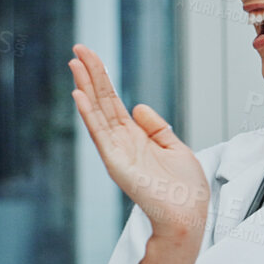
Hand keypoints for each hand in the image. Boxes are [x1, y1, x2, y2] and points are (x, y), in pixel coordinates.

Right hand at [69, 44, 208, 241]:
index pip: (113, 102)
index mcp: (135, 137)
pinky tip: (79, 95)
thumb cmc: (184, 188)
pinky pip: (99, 134)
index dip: (103, 79)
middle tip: (78, 48)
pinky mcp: (116, 162)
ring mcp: (116, 151)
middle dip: (91, 74)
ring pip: (97, 112)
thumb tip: (138, 106)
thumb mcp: (175, 147)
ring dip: (85, 87)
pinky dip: (88, 114)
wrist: (188, 214)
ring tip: (75, 63)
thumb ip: (156, 127)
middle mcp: (122, 142)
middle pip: (102, 102)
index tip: (91, 57)